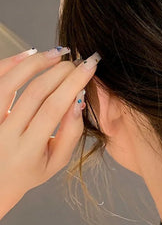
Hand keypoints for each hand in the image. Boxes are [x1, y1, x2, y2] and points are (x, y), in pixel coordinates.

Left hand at [0, 47, 100, 218]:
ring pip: (10, 83)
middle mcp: (5, 135)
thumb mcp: (57, 161)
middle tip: (77, 61)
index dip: (73, 84)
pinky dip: (10, 63)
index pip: (53, 109)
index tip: (89, 67)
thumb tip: (79, 101)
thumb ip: (71, 133)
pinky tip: (30, 54)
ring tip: (57, 54)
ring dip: (36, 63)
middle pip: (35, 93)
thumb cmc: (30, 171)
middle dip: (61, 72)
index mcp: (28, 150)